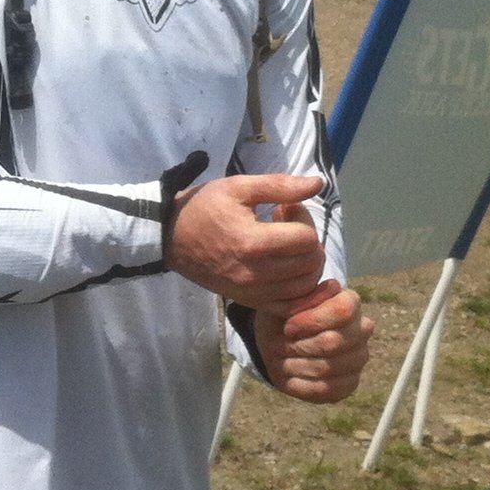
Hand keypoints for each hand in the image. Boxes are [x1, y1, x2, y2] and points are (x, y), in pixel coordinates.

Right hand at [168, 172, 325, 310]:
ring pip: (304, 287)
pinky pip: (289, 306)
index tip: (287, 209)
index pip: (306, 239)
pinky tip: (290, 270)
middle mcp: (255, 273)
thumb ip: (280, 186)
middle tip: (291, 227)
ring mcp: (252, 292)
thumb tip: (318, 183)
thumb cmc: (204, 208)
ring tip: (290, 247)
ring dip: (307, 265)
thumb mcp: (238, 187)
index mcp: (253, 242)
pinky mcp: (248, 302)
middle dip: (309, 241)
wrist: (170, 237)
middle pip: (309, 263)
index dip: (304, 219)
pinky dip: (299, 290)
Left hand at [257, 280, 374, 403]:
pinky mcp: (350, 383)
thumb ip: (306, 296)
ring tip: (279, 360)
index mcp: (350, 303)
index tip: (288, 327)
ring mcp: (359, 358)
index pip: (343, 311)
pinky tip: (287, 376)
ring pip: (327, 368)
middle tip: (276, 346)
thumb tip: (331, 288)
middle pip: (333, 342)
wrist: (280, 338)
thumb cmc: (285, 315)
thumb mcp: (287, 301)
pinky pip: (326, 390)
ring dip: (295, 365)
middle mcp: (362, 330)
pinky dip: (300, 385)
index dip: (311, 321)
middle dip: (299, 346)